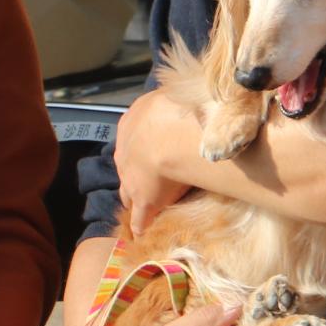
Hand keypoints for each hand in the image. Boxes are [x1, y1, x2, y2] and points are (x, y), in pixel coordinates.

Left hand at [115, 88, 197, 231]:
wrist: (169, 134)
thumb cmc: (180, 108)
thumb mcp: (180, 91)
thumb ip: (184, 95)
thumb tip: (201, 91)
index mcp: (132, 122)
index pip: (135, 139)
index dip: (146, 146)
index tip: (157, 151)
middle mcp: (124, 149)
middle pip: (128, 166)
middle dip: (137, 171)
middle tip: (151, 178)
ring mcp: (129, 177)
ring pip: (129, 191)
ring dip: (137, 197)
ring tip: (148, 206)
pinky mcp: (142, 201)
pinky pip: (140, 217)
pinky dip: (142, 225)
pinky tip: (144, 233)